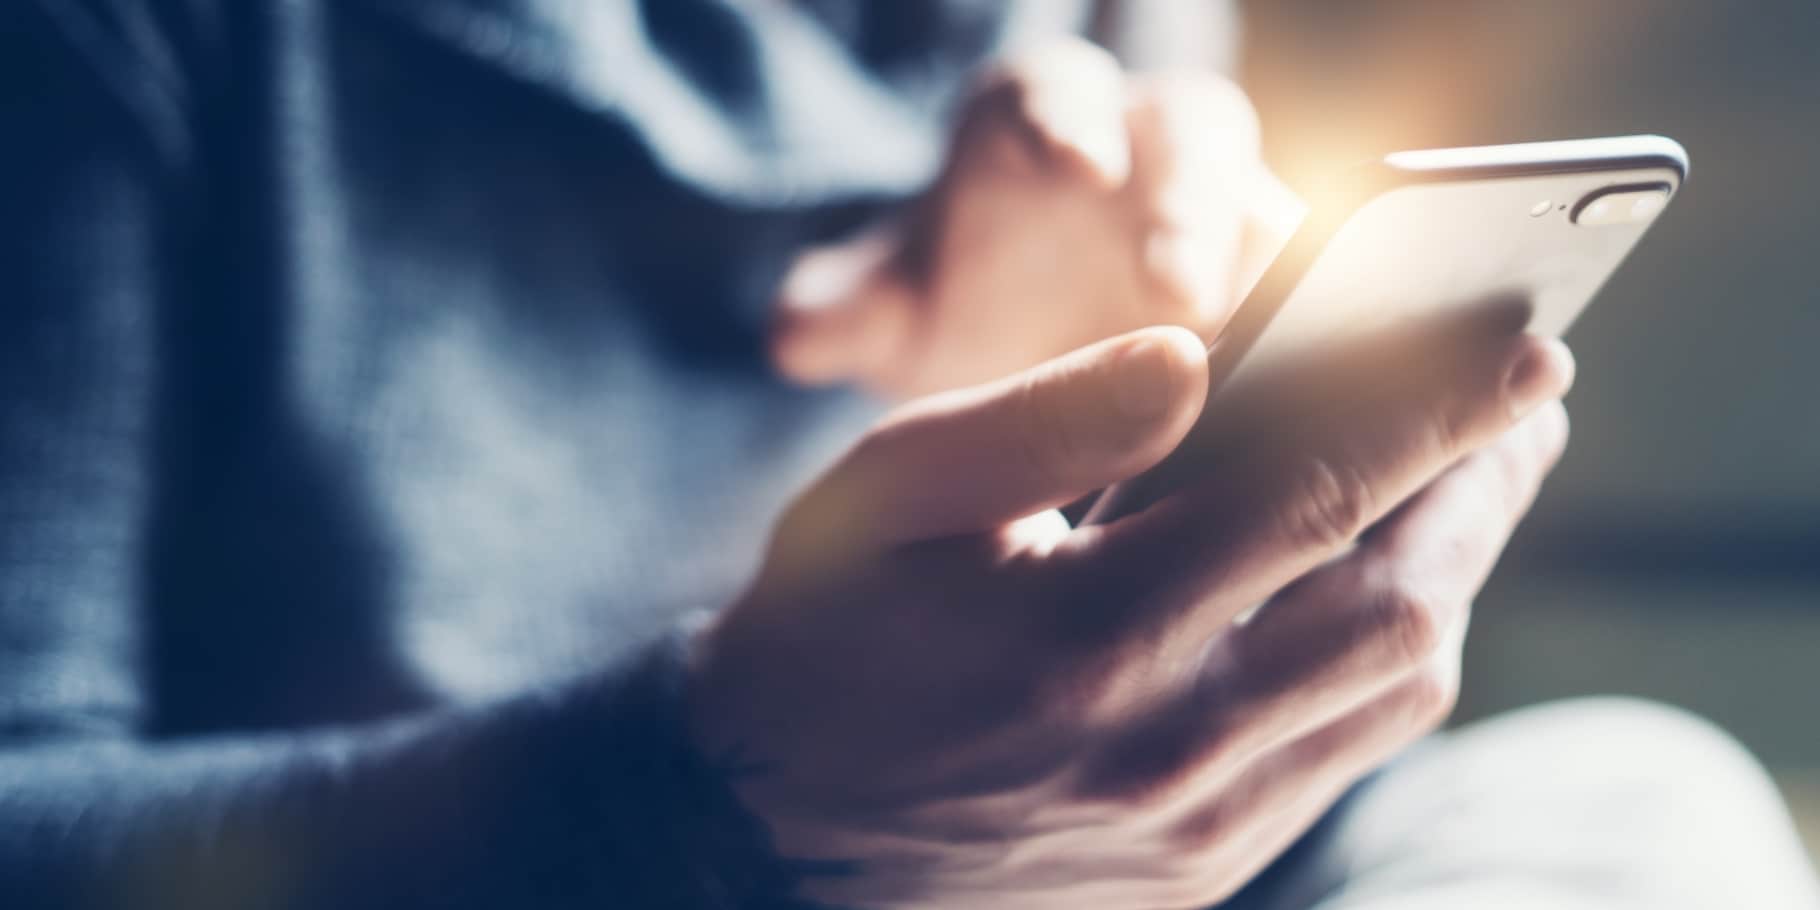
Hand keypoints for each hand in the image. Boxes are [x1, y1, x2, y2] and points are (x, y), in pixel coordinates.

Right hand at [689, 326, 1573, 907]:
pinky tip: (1370, 590)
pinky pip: (1345, 753)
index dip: (1438, 412)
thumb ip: (1043, 418)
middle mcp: (1163, 747)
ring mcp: (1191, 824)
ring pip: (1396, 692)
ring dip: (1448, 573)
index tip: (1525, 348)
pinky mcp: (1199, 869)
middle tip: (1518, 404)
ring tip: (1456, 483)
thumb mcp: (887, 493)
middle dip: (1481, 490)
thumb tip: (1199, 355)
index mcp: (1084, 634)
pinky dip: (1388, 658)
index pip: (1315, 499)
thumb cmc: (822, 635)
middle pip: (1400, 608)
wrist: (767, 831)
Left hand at [769, 40, 1301, 398]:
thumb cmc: (952, 309)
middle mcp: (1144, 150)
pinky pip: (1323, 286)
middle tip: (1179, 285)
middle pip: (1190, 131)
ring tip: (1267, 357)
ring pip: (1274, 208)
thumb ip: (844, 312)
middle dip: (1190, 196)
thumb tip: (794, 335)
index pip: (1053, 92)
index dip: (1065, 118)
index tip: (1071, 164)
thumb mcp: (888, 315)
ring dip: (1273, 275)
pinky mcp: (1283, 278)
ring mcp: (1227, 211)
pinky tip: (1318, 410)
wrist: (1023, 367)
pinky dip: (1327, 333)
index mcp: (1037, 125)